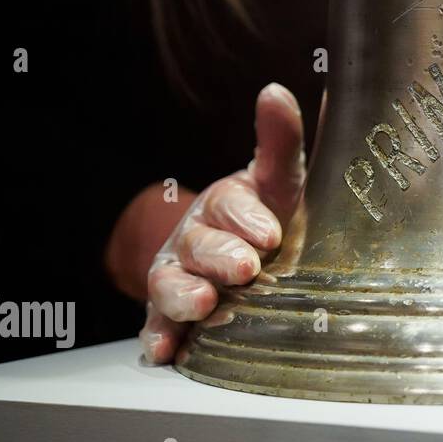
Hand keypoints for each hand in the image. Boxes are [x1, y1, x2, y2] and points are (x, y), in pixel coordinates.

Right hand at [139, 83, 306, 363]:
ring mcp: (181, 276)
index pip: (231, 204)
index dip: (249, 217)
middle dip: (220, 256)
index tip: (271, 232)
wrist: (257, 260)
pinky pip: (159, 325)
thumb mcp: (283, 180)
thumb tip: (277, 91)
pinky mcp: (172, 316)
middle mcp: (197, 236)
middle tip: (245, 268)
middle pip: (200, 245)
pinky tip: (165, 350)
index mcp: (227, 202)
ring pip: (171, 284)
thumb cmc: (273, 216)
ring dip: (184, 295)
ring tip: (204, 305)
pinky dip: (159, 337)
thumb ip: (282, 140)